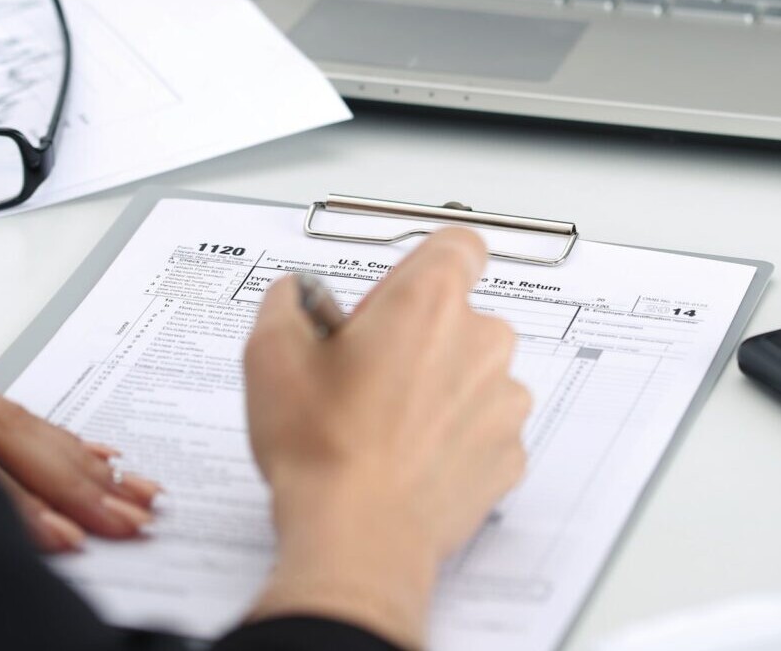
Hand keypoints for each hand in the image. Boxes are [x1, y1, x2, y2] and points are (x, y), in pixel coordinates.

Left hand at [0, 322, 160, 552]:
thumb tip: (7, 539)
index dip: (25, 501)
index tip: (68, 538)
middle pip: (10, 432)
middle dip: (75, 483)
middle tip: (125, 518)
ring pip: (20, 421)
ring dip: (84, 465)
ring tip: (133, 494)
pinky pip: (10, 409)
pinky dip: (61, 438)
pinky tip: (100, 455)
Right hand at [242, 228, 529, 648]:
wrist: (357, 537)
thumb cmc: (322, 448)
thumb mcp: (271, 354)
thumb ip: (287, 303)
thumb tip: (295, 297)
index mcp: (430, 300)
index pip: (459, 245)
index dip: (421, 268)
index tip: (390, 299)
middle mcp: (482, 340)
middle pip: (461, 317)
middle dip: (420, 337)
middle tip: (367, 375)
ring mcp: (503, 400)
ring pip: (474, 375)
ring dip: (440, 390)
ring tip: (383, 426)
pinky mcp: (509, 454)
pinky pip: (483, 430)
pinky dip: (453, 439)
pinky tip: (407, 459)